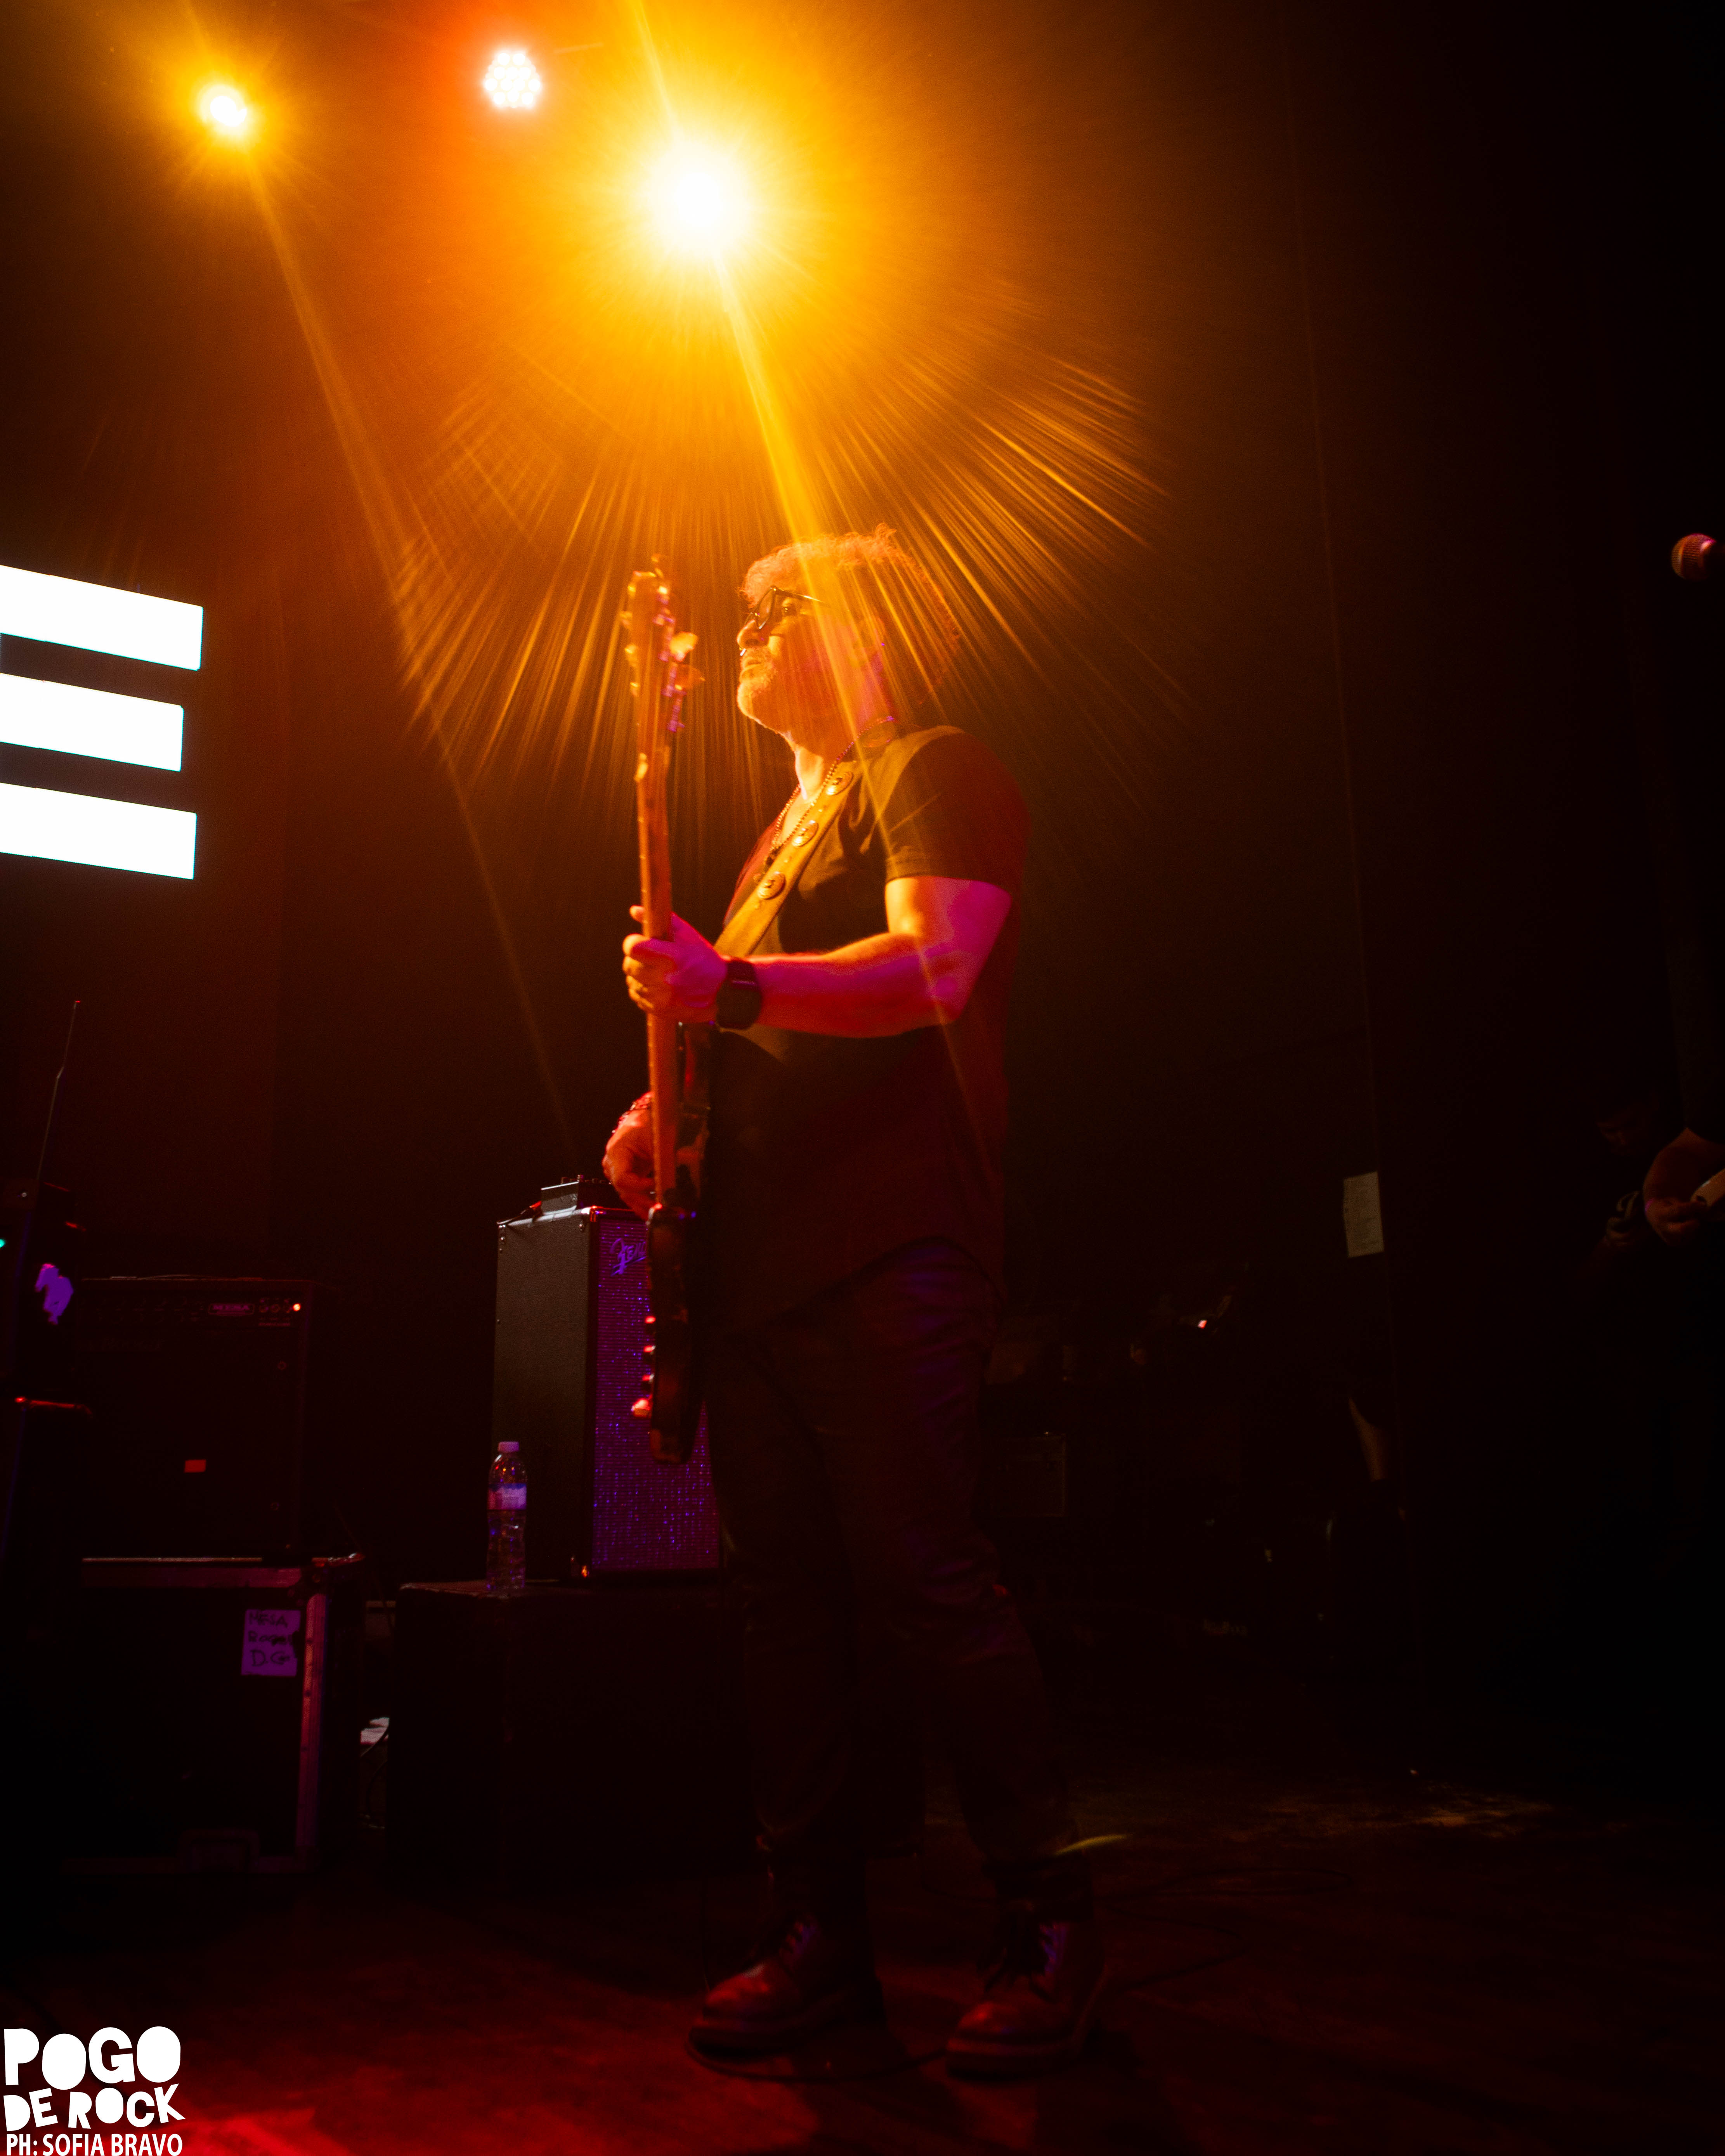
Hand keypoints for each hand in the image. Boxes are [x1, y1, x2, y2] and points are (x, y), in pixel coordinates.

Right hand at [602, 1098, 654, 1220]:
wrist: (642, 1118)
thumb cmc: (646, 1123)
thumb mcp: (656, 1137)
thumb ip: (664, 1157)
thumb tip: (678, 1176)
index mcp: (616, 1152)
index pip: (623, 1178)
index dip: (639, 1186)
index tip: (656, 1186)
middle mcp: (613, 1165)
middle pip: (626, 1191)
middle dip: (645, 1202)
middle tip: (662, 1210)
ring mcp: (617, 1172)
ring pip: (629, 1196)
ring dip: (645, 1206)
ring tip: (662, 1215)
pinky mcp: (626, 1177)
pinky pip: (632, 1194)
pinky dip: (643, 1203)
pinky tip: (654, 1212)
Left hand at [622, 908, 725, 1022]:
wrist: (718, 990)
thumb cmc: (701, 958)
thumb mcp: (687, 935)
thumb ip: (661, 920)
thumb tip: (634, 910)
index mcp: (672, 957)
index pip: (634, 948)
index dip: (632, 943)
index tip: (638, 942)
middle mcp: (665, 979)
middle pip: (629, 965)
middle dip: (635, 959)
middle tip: (648, 957)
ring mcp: (661, 997)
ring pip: (631, 981)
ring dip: (639, 975)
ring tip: (655, 972)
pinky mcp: (658, 1009)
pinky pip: (636, 995)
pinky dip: (642, 989)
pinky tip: (657, 985)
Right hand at [1645, 1195, 1709, 1247]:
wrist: (1652, 1216)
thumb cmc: (1665, 1205)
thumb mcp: (1672, 1200)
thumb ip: (1686, 1205)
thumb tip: (1703, 1207)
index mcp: (1661, 1214)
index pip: (1679, 1210)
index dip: (1693, 1207)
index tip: (1703, 1205)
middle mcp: (1663, 1228)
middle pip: (1682, 1229)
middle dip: (1694, 1224)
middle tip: (1697, 1219)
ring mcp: (1668, 1238)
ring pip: (1689, 1233)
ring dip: (1693, 1225)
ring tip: (1688, 1219)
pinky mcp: (1674, 1243)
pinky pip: (1689, 1237)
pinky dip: (1691, 1230)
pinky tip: (1685, 1225)